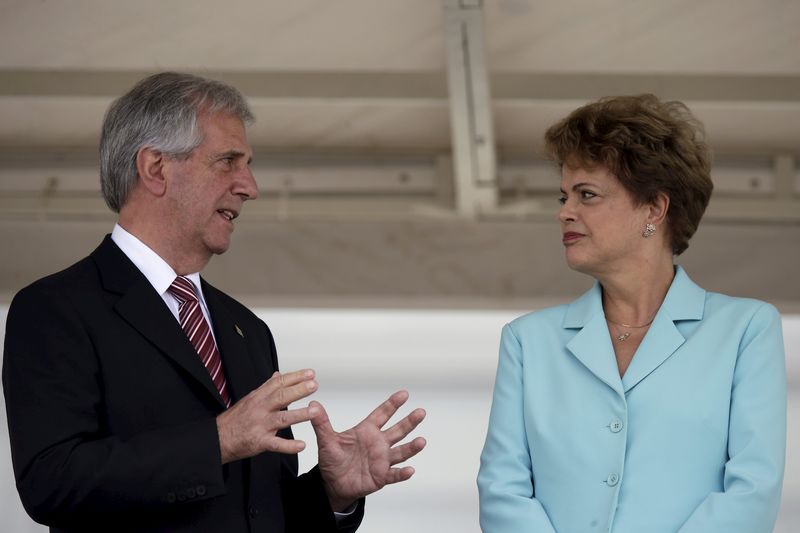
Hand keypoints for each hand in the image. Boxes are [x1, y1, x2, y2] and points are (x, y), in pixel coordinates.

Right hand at [216, 369, 319, 463]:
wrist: (218, 438)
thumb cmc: (235, 418)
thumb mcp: (250, 398)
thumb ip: (267, 387)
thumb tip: (278, 374)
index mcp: (259, 397)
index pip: (279, 383)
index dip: (295, 377)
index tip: (310, 373)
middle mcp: (260, 409)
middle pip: (281, 397)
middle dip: (298, 390)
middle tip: (314, 385)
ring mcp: (260, 425)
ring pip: (282, 418)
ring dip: (299, 414)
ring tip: (315, 411)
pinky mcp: (260, 442)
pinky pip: (276, 444)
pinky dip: (289, 446)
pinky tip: (301, 445)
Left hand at [311, 390, 426, 511]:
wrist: (333, 484)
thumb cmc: (333, 459)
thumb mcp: (326, 440)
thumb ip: (321, 423)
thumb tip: (313, 404)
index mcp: (367, 431)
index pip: (382, 414)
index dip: (393, 404)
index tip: (404, 394)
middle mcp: (378, 443)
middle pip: (397, 430)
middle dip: (409, 421)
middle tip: (421, 412)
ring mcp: (381, 460)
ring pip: (400, 452)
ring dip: (411, 447)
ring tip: (421, 441)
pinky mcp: (381, 476)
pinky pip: (394, 475)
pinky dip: (402, 473)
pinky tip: (410, 470)